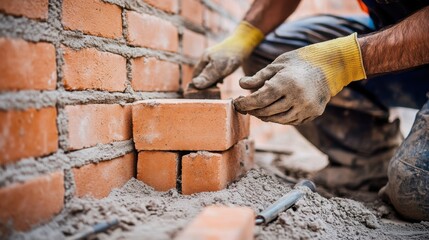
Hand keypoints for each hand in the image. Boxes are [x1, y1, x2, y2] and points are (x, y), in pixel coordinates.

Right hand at [192, 21, 263, 88]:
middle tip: (210, 92)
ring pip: (209, 72)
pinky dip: (217, 76)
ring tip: (216, 88)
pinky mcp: (222, 59)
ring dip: (211, 80)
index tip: (200, 93)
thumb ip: (208, 76)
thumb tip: (195, 84)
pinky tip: (222, 81)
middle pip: (202, 73)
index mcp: (204, 59)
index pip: (196, 74)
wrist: (244, 42)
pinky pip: (216, 70)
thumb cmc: (232, 55)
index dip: (197, 84)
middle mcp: (208, 58)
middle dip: (204, 83)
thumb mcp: (219, 68)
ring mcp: (215, 58)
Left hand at [234, 33, 366, 124]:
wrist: (330, 66)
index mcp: (285, 83)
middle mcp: (296, 98)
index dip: (245, 103)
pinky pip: (290, 121)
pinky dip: (279, 117)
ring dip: (265, 116)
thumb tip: (241, 85)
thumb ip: (259, 77)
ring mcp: (306, 108)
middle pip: (266, 112)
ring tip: (257, 109)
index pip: (259, 100)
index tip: (236, 103)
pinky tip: (273, 111)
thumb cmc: (299, 62)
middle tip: (244, 106)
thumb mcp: (277, 65)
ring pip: (278, 119)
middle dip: (253, 110)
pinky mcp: (313, 114)